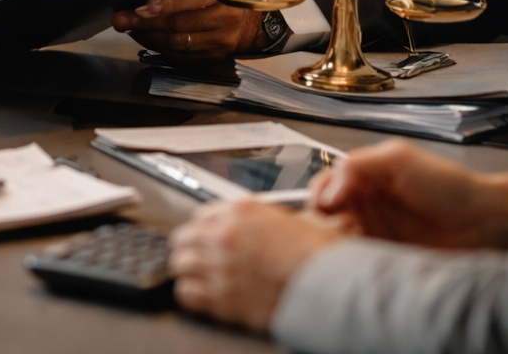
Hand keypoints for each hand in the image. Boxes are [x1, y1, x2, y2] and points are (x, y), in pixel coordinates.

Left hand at [110, 0, 266, 60]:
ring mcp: (222, 38)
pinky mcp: (215, 54)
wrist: (249, 17)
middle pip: (181, 22)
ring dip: (149, 35)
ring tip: (131, 27)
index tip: (145, 6)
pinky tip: (146, 37)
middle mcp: (227, 13)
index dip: (169, 2)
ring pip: (178, 41)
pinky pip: (181, 55)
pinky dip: (158, 47)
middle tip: (123, 18)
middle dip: (147, 21)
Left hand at [168, 200, 348, 331]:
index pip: (203, 214)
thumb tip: (274, 226)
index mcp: (242, 211)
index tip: (206, 234)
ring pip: (180, 264)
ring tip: (193, 274)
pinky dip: (189, 293)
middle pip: (184, 238)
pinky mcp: (221, 297)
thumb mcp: (301, 220)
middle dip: (189, 247)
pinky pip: (186, 292)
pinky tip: (196, 293)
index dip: (204, 227)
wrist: (328, 286)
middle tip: (194, 254)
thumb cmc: (321, 256)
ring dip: (186, 269)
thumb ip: (275, 220)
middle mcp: (225, 235)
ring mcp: (219, 265)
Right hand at [310, 139, 507, 249]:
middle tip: (336, 228)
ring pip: (334, 242)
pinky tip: (360, 259)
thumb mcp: (400, 158)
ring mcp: (374, 237)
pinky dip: (350, 263)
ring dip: (335, 245)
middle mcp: (365, 208)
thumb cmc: (454, 188)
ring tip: (349, 244)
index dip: (319, 197)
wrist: (488, 226)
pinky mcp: (383, 262)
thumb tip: (328, 191)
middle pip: (323, 217)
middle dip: (322, 224)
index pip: (323, 187)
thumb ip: (358, 165)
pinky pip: (354, 264)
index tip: (327, 207)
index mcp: (364, 179)